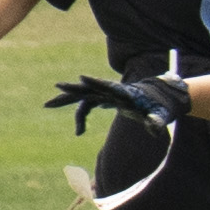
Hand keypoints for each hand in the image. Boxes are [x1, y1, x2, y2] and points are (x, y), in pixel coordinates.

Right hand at [46, 75, 189, 135]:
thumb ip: (156, 121)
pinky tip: (79, 132)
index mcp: (125, 92)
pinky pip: (88, 106)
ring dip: (66, 100)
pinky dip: (82, 117)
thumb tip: (154, 127)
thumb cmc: (162, 106)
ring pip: (82, 96)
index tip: (81, 78)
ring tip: (47, 105)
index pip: (107, 85)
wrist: (161, 98)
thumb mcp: (161, 114)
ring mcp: (107, 94)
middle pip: (89, 88)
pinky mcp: (105, 99)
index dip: (94, 82)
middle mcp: (113, 91)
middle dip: (72, 89)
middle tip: (55, 87)